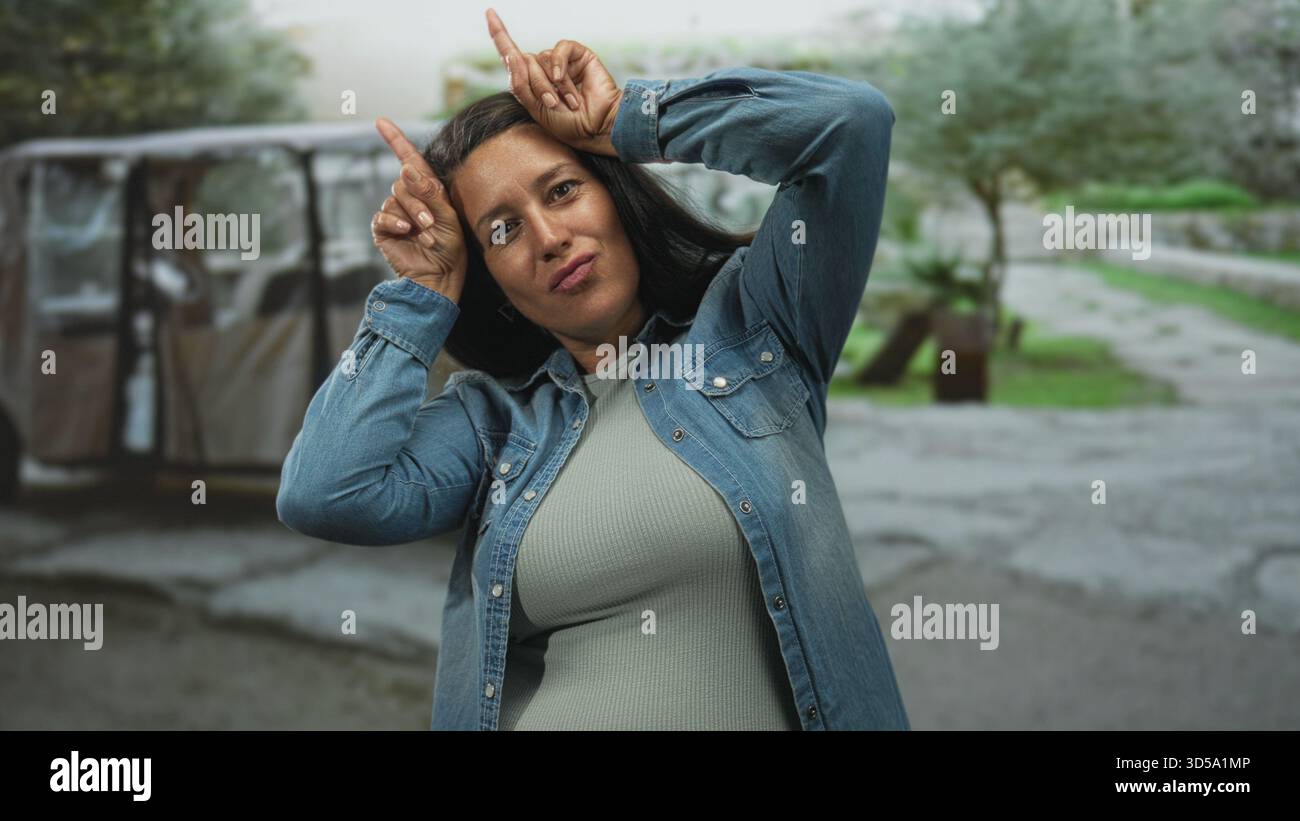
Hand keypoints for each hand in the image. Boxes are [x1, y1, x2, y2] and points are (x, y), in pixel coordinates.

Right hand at [371, 117, 467, 302]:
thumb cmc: (451, 247)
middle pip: (403, 182)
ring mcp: (394, 213)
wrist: (440, 276)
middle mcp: (408, 198)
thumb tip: (407, 167)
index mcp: (426, 190)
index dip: (395, 139)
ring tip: (426, 235)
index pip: (408, 159)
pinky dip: (394, 222)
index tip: (381, 122)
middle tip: (431, 224)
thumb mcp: (448, 216)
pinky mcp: (383, 229)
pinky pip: (383, 216)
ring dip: (412, 216)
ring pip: (395, 198)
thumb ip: (429, 191)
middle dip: (419, 202)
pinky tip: (404, 232)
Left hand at [486, 8, 621, 157]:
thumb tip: (514, 55)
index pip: (511, 55)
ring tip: (566, 100)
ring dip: (550, 82)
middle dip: (536, 85)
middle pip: (524, 63)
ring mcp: (561, 62)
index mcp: (532, 82)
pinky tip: (562, 79)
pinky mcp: (578, 56)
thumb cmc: (568, 124)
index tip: (489, 13)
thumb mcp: (536, 109)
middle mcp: (545, 69)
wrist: (596, 128)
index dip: (499, 34)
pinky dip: (558, 63)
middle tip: (553, 103)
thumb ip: (521, 85)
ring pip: (540, 58)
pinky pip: (559, 48)